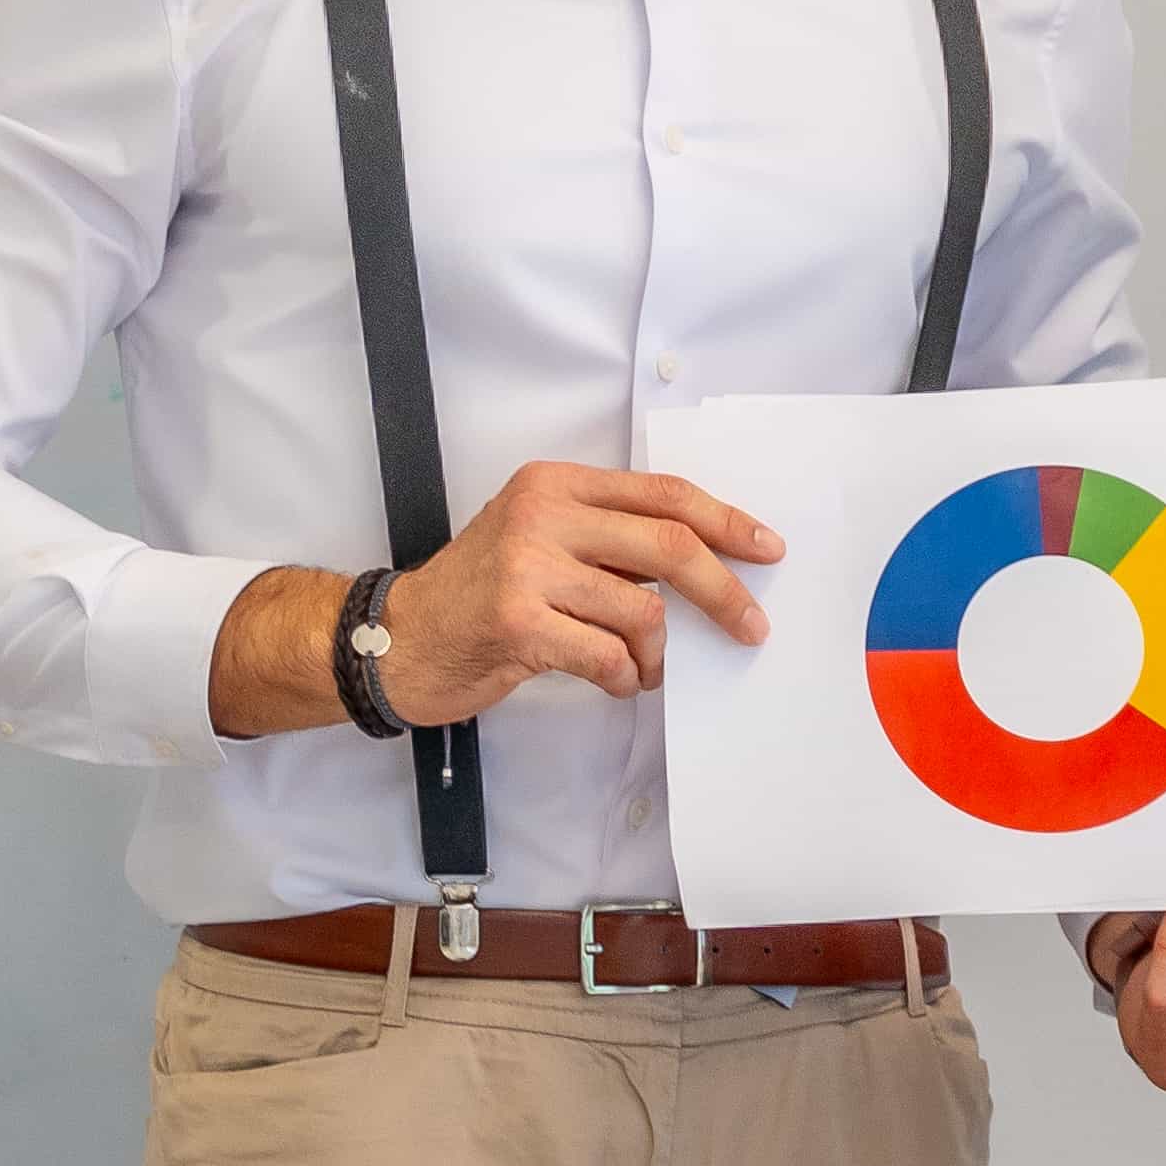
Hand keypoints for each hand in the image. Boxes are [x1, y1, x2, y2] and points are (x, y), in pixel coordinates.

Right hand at [392, 457, 786, 713]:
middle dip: (723, 591)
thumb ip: (609, 539)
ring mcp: (528, 568)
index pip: (664, 494)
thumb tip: (703, 564)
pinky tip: (614, 680)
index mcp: (557, 485)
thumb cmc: (477, 596)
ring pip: (643, 611)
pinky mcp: (519, 623)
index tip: (766, 550)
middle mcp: (543, 515)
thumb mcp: (539, 539)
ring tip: (642, 666)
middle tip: (751, 627)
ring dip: (658, 652)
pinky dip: (626, 677)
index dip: (726, 522)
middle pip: (669, 544)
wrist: (399, 639)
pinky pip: (609, 656)